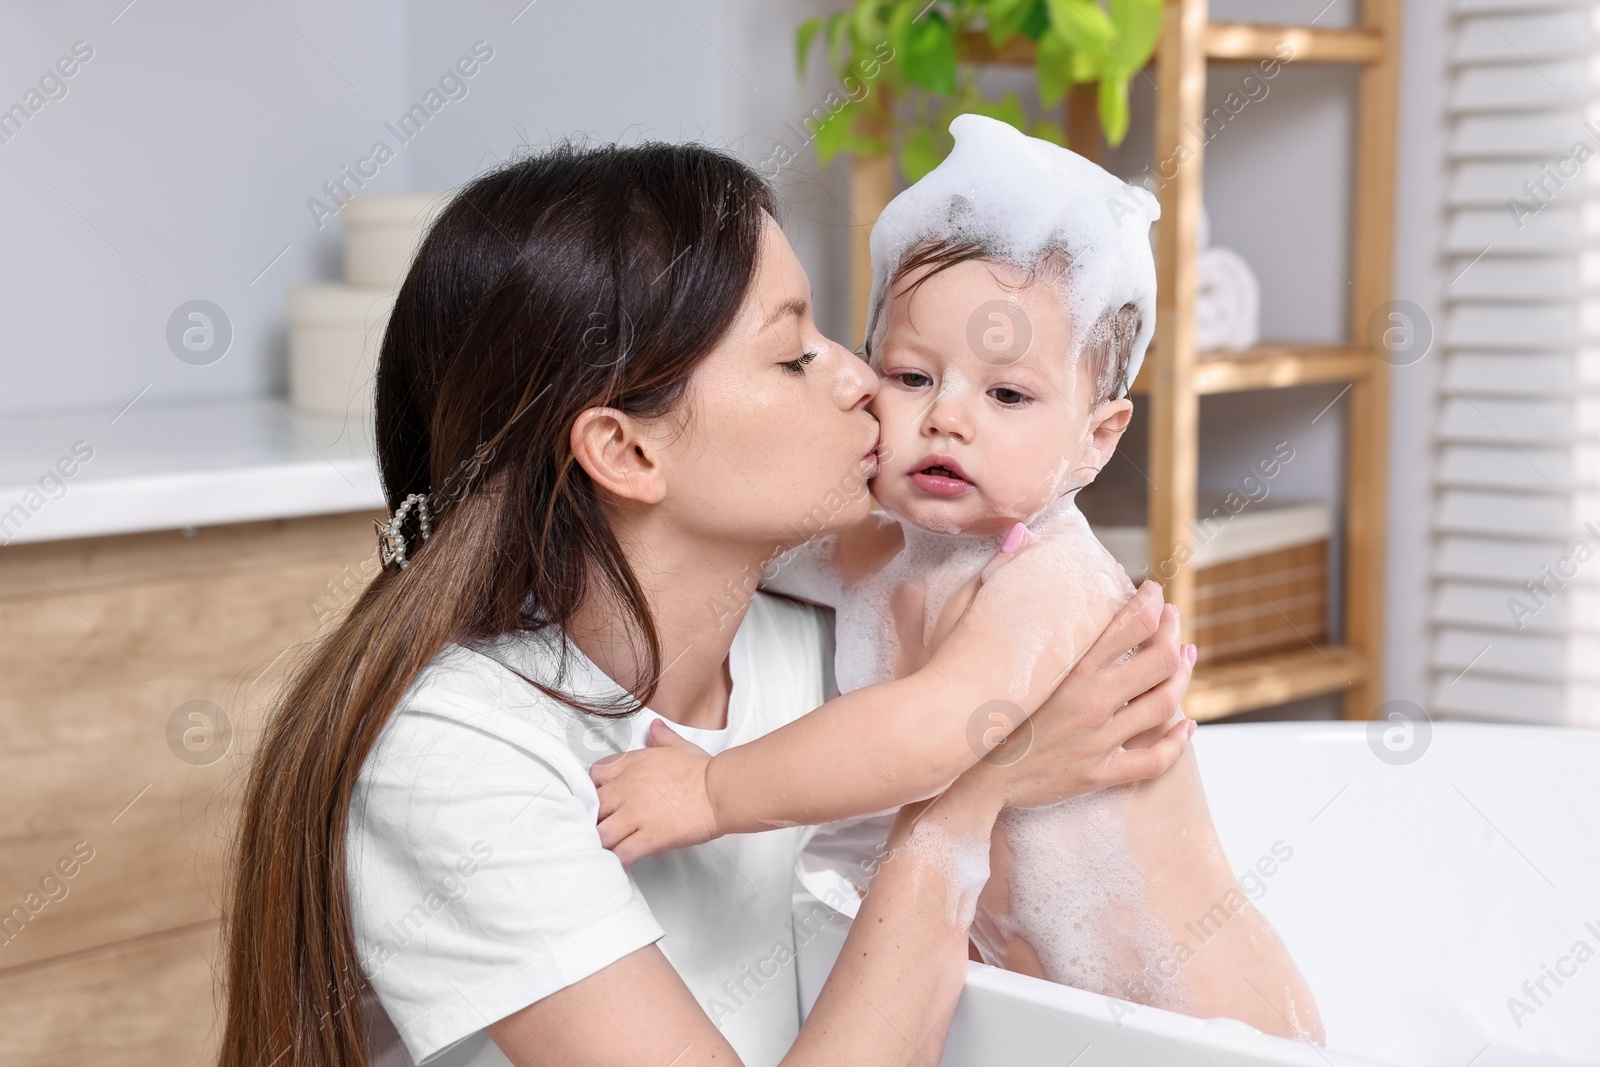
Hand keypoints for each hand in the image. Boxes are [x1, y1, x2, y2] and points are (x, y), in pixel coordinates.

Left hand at [590, 719, 721, 865]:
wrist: (721, 791)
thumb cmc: (702, 770)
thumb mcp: (679, 747)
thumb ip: (662, 737)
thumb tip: (655, 726)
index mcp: (633, 764)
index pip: (595, 775)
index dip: (597, 788)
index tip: (606, 797)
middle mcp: (628, 788)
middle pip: (593, 807)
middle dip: (596, 817)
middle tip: (606, 824)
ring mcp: (637, 814)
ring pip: (602, 833)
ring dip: (605, 841)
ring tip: (613, 844)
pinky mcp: (650, 837)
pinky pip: (622, 853)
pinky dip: (619, 858)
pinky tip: (624, 857)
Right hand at [949, 581, 1194, 810]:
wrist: (953, 761)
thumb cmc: (957, 689)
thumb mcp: (969, 623)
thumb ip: (997, 575)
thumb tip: (1019, 533)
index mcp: (1069, 665)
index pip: (1132, 623)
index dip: (1151, 604)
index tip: (1153, 593)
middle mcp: (1092, 701)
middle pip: (1160, 661)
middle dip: (1174, 635)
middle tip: (1174, 622)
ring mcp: (1098, 740)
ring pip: (1164, 706)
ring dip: (1182, 679)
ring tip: (1187, 660)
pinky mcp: (1095, 774)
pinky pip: (1153, 761)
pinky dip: (1177, 743)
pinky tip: (1186, 727)